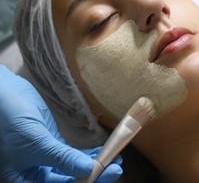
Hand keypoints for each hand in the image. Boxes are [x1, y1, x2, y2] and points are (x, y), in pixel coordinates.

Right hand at [0, 65, 121, 181]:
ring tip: (115, 160)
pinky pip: (70, 156)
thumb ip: (61, 158)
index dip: (86, 182)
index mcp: (23, 182)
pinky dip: (85, 155)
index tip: (108, 173)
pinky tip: (100, 152)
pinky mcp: (50, 148)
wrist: (2, 94)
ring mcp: (43, 162)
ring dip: (93, 165)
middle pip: (69, 181)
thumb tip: (88, 170)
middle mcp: (33, 176)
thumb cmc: (9, 119)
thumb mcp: (36, 141)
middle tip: (116, 168)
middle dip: (93, 175)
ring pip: (72, 169)